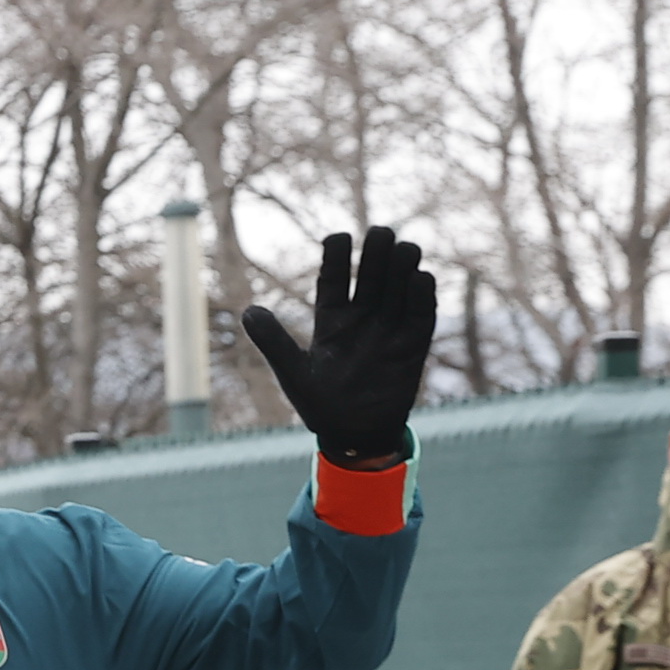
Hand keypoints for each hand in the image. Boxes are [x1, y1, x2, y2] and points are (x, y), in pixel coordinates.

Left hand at [240, 225, 434, 463]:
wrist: (353, 435)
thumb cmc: (319, 404)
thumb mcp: (293, 372)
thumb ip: (274, 341)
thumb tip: (247, 312)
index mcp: (331, 319)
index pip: (333, 279)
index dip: (336, 257)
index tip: (339, 237)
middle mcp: (362, 316)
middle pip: (371, 275)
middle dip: (377, 253)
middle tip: (381, 233)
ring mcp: (389, 328)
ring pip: (399, 287)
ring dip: (403, 267)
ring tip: (404, 249)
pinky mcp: (413, 344)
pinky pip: (421, 314)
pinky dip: (422, 296)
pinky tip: (421, 278)